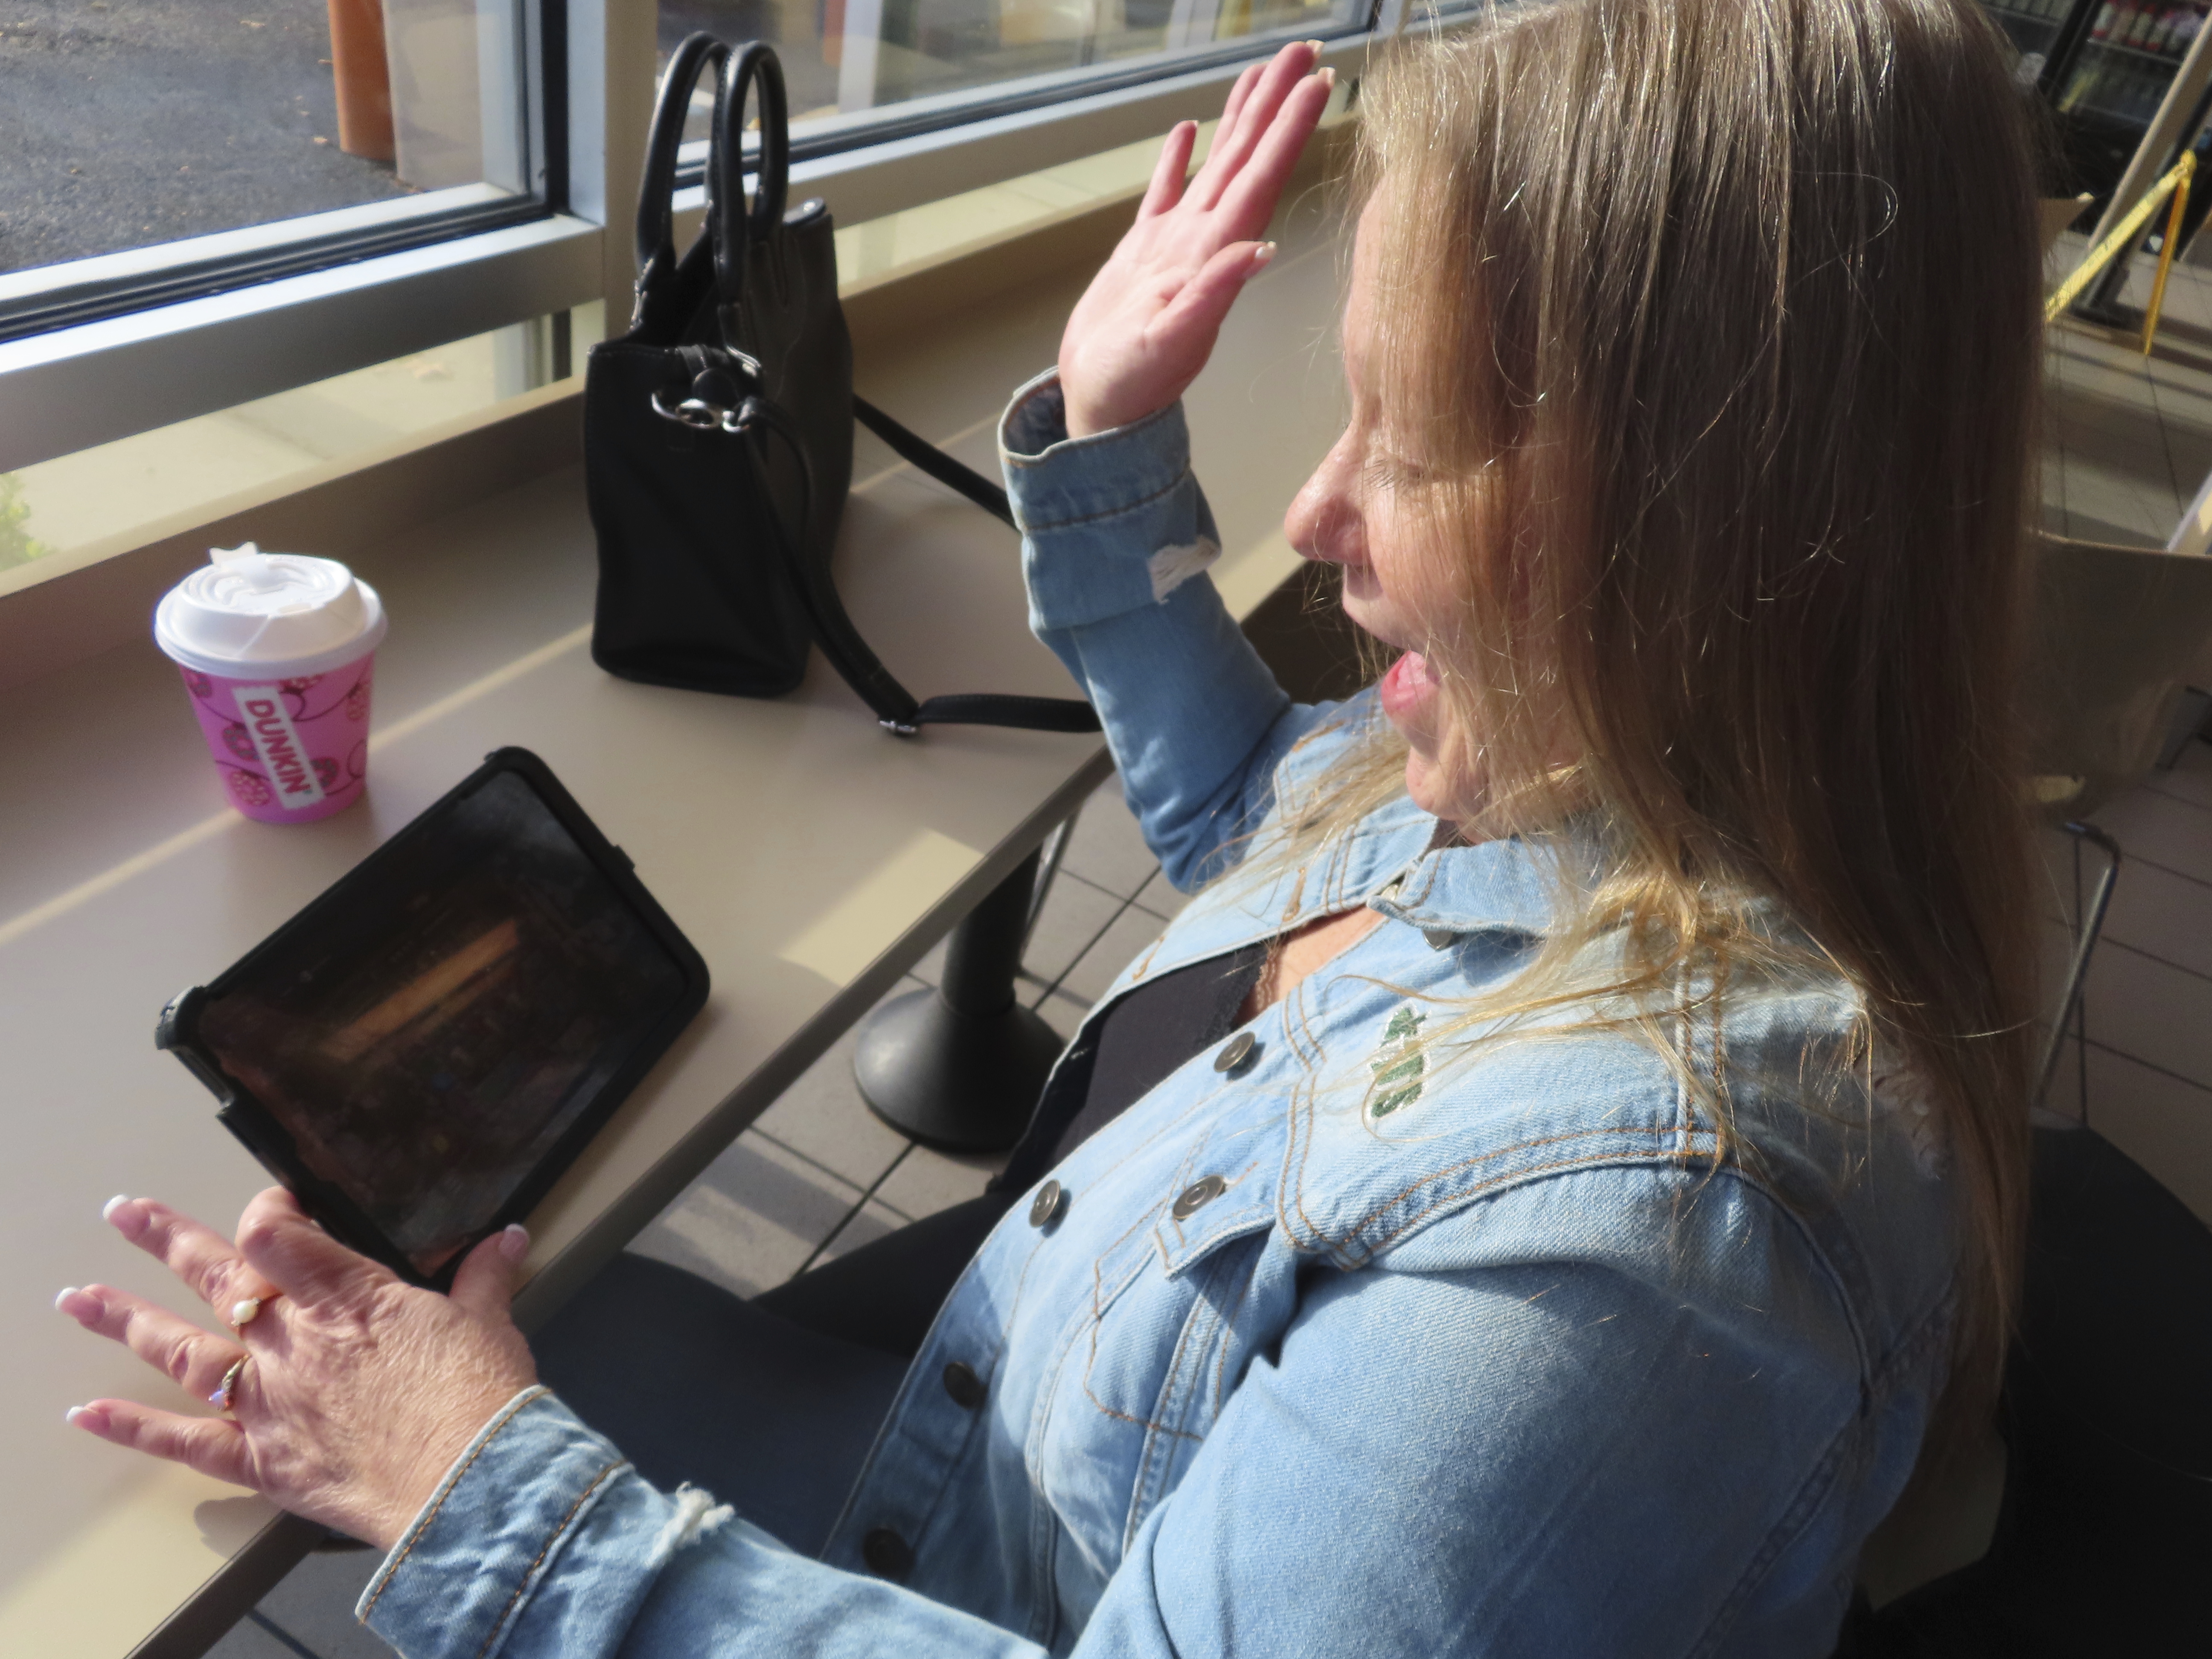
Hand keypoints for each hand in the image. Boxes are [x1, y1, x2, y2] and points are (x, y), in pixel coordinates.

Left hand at [56, 1190, 538, 1552]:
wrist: (468, 1484)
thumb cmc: (481, 1400)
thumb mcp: (489, 1324)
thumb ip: (484, 1278)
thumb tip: (508, 1239)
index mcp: (347, 1297)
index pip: (278, 1234)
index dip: (271, 1211)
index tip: (279, 1205)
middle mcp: (292, 1342)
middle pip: (216, 1274)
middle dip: (168, 1237)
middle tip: (126, 1212)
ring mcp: (269, 1401)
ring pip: (183, 1348)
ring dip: (125, 1318)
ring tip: (75, 1298)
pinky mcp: (262, 1459)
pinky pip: (184, 1441)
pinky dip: (133, 1428)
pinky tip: (87, 1414)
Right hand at [1058, 41, 1333, 437]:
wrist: (1100, 409)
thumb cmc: (1131, 386)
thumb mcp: (1171, 343)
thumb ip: (1213, 295)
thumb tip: (1258, 251)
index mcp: (1214, 255)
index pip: (1263, 179)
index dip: (1291, 128)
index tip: (1320, 81)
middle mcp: (1204, 241)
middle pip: (1249, 158)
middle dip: (1277, 102)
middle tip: (1304, 51)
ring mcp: (1176, 244)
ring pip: (1216, 164)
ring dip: (1241, 119)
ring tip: (1261, 71)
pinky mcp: (1144, 253)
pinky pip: (1167, 191)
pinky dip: (1178, 157)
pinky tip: (1190, 127)